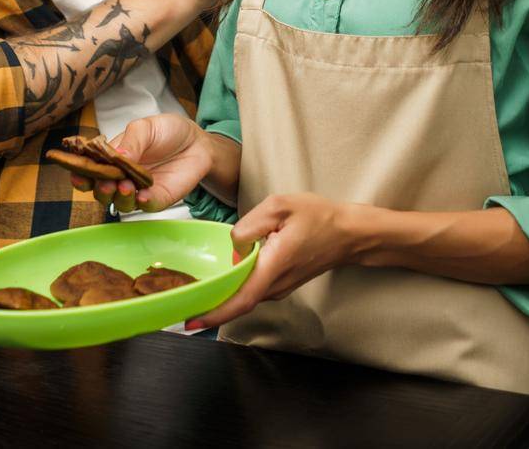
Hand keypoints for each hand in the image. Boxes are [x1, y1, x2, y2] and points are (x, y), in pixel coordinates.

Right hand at [68, 114, 213, 213]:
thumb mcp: (145, 128)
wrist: (196, 141)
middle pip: (101, 191)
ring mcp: (138, 191)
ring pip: (120, 203)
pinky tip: (142, 195)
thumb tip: (116, 157)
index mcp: (111, 159)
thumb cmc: (166, 131)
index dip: (81, 174)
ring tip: (125, 186)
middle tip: (106, 182)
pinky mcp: (157, 199)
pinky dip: (142, 203)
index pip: (90, 170)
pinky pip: (146, 206)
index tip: (77, 175)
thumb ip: (130, 142)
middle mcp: (120, 178)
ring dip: (119, 197)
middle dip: (99, 189)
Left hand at [185, 193, 363, 329]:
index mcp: (274, 265)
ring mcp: (280, 287)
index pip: (242, 298)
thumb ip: (250, 224)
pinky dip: (233, 290)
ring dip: (220, 299)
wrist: (349, 233)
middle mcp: (276, 283)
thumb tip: (233, 243)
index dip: (216, 313)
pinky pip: (252, 290)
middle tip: (178, 305)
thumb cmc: (319, 217)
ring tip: (192, 292)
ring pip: (244, 297)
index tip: (192, 320)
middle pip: (238, 302)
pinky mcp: (280, 283)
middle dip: (208, 307)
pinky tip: (219, 280)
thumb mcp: (280, 206)